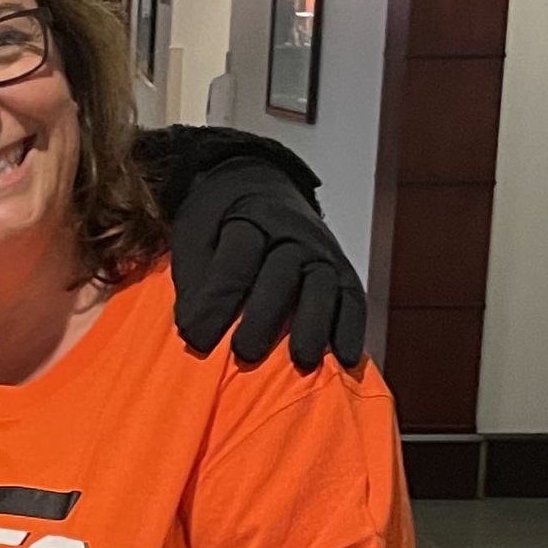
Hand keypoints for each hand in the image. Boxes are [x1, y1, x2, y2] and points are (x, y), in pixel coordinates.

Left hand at [168, 155, 366, 372]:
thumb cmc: (220, 223)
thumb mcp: (195, 236)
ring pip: (323, 286)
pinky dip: (351, 328)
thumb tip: (196, 336)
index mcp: (248, 219)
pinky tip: (345, 359)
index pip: (236, 261)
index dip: (216, 302)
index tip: (197, 340)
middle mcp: (292, 232)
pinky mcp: (342, 270)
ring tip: (302, 362)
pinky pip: (352, 298)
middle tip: (245, 353)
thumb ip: (195, 282)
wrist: (257, 186)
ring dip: (314, 326)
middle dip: (264, 317)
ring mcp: (322, 250)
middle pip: (282, 274)